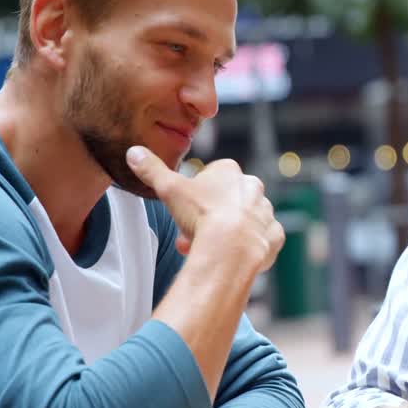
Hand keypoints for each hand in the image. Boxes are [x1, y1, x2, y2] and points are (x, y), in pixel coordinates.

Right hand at [126, 147, 282, 272]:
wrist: (230, 247)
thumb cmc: (201, 215)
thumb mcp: (169, 189)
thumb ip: (152, 170)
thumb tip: (133, 152)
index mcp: (230, 172)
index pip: (210, 178)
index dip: (193, 197)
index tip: (183, 212)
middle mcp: (253, 188)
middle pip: (225, 202)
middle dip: (207, 218)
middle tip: (191, 235)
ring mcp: (266, 212)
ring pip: (243, 221)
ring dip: (226, 233)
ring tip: (208, 250)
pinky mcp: (274, 236)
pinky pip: (262, 240)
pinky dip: (249, 247)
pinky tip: (233, 256)